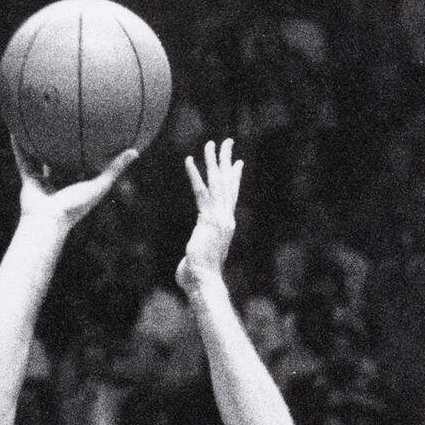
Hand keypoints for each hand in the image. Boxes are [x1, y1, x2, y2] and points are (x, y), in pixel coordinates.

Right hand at [13, 136, 137, 232]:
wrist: (48, 222)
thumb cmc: (75, 207)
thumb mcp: (99, 184)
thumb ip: (115, 168)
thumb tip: (136, 150)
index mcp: (77, 186)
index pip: (85, 166)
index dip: (90, 153)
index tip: (95, 136)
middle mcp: (60, 183)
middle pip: (63, 160)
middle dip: (64, 146)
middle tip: (67, 124)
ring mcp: (43, 182)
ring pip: (40, 159)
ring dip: (38, 144)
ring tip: (38, 122)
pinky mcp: (28, 181)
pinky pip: (22, 159)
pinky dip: (18, 146)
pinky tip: (16, 128)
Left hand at [176, 138, 242, 288]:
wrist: (205, 282)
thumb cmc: (198, 277)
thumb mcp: (197, 259)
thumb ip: (195, 254)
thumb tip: (188, 264)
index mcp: (225, 225)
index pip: (230, 196)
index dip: (233, 178)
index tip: (236, 163)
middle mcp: (226, 218)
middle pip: (228, 184)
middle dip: (226, 161)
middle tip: (227, 142)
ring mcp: (219, 218)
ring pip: (217, 183)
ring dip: (213, 161)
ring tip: (211, 143)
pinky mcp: (208, 219)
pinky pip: (200, 192)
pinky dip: (194, 176)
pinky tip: (190, 160)